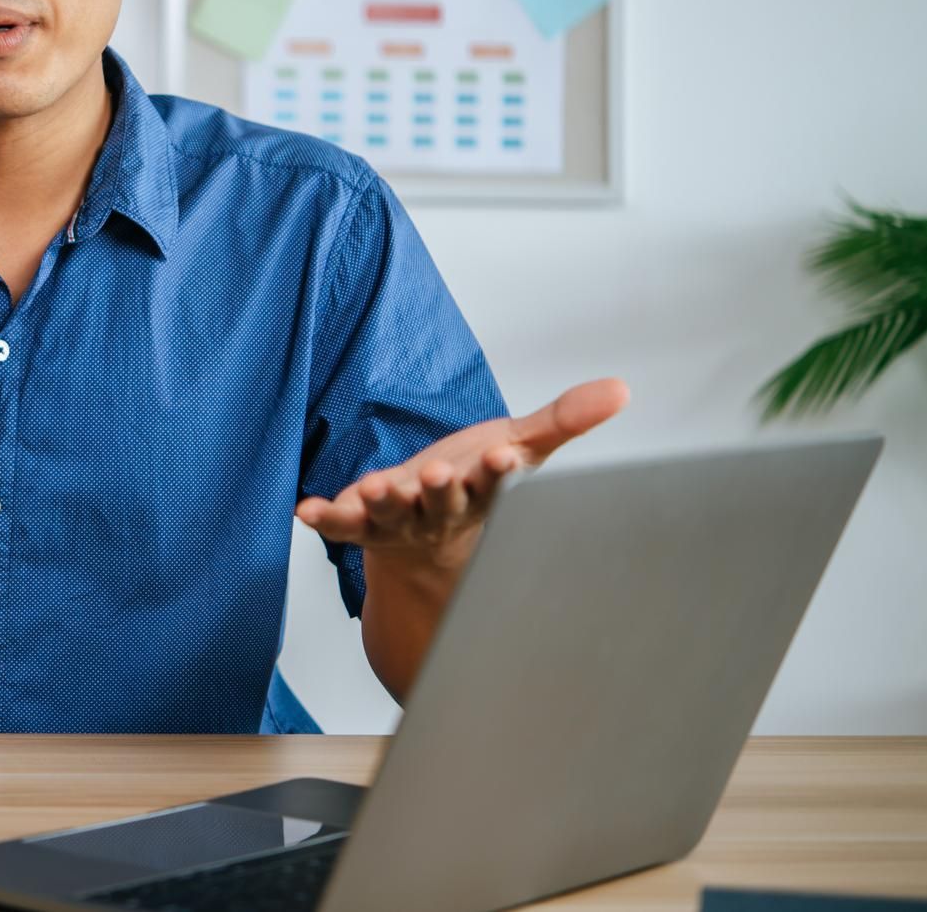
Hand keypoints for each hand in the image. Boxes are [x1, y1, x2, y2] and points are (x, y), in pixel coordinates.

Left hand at [295, 378, 629, 570]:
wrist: (428, 537)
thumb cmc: (473, 481)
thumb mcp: (518, 445)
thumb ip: (562, 420)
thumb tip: (620, 389)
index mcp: (483, 492)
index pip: (497, 484)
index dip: (500, 474)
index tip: (504, 457)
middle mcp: (442, 511)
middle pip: (445, 503)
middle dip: (443, 490)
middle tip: (440, 475)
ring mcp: (400, 520)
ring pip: (393, 514)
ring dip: (385, 501)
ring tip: (375, 488)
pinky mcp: (363, 524)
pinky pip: (343, 525)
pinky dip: (326, 517)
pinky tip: (306, 510)